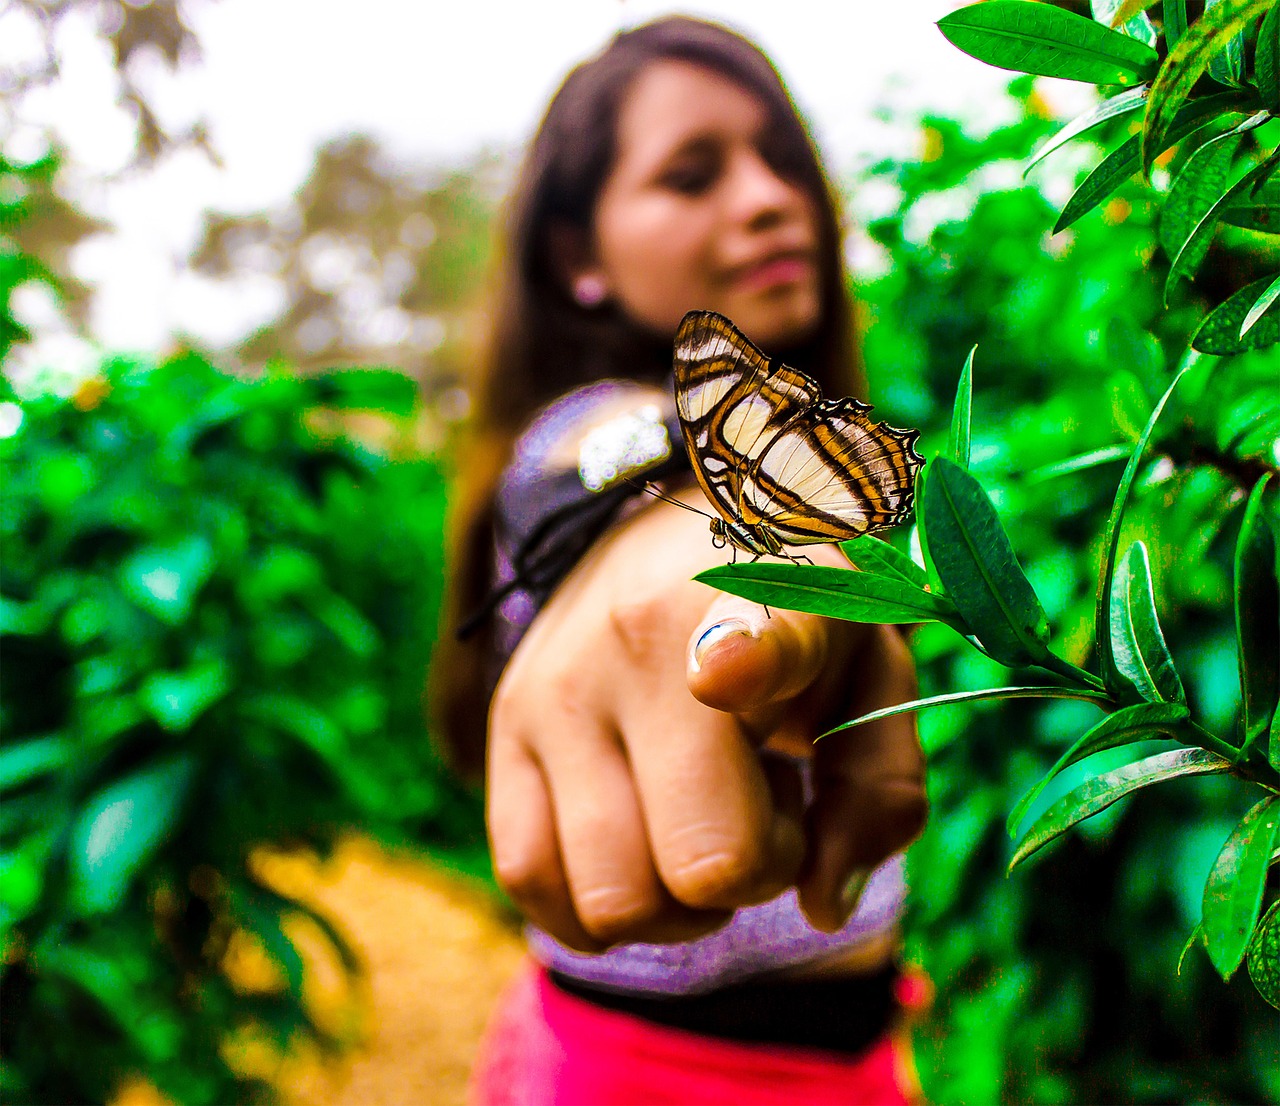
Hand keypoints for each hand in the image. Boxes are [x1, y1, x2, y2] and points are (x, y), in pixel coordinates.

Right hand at [486, 488, 925, 950]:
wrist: (679, 534)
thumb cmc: (793, 627)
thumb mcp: (872, 682)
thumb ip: (878, 794)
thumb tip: (819, 909)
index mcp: (758, 610)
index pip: (744, 644)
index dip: (739, 665)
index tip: (723, 675)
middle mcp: (637, 642)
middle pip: (699, 864)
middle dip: (752, 875)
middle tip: (761, 808)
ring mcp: (557, 688)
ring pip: (610, 898)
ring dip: (672, 903)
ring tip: (692, 822)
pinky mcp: (504, 722)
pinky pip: (528, 880)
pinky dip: (593, 911)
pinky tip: (636, 863)